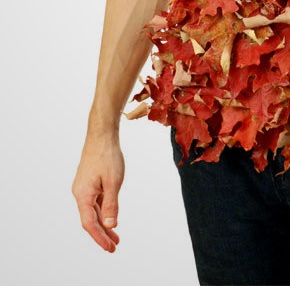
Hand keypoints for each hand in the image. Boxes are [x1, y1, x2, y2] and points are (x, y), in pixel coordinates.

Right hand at [72, 132, 124, 252]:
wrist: (101, 135)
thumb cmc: (107, 156)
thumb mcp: (113, 182)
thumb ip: (111, 205)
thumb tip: (110, 225)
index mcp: (83, 195)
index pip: (89, 223)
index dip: (99, 237)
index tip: (109, 247)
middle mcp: (80, 193)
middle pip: (90, 220)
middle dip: (102, 234)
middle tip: (114, 247)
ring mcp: (84, 188)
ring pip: (93, 211)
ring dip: (104, 224)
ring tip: (115, 237)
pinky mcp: (89, 182)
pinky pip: (95, 202)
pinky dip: (103, 212)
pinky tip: (110, 218)